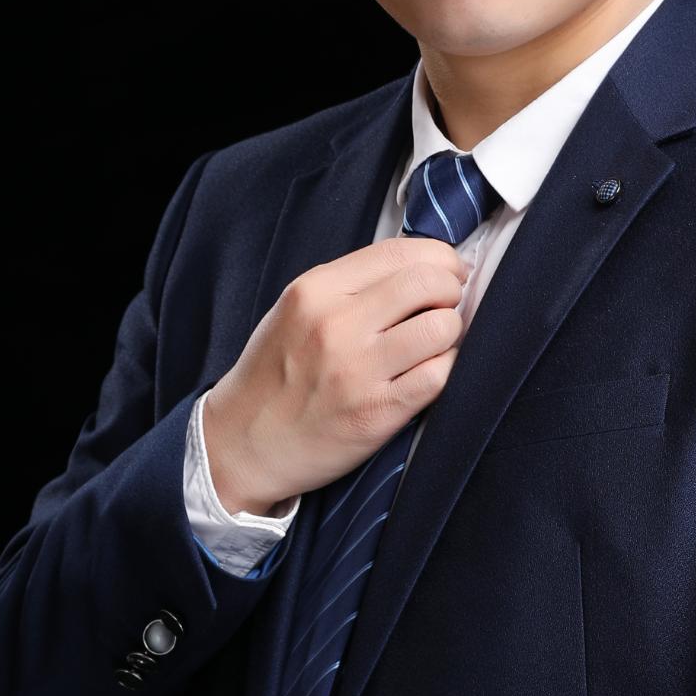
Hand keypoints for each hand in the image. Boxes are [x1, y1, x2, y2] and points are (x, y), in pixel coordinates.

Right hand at [204, 234, 467, 513]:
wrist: (244, 444)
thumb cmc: (275, 376)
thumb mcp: (296, 311)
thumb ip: (351, 285)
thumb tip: (422, 268)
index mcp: (315, 291)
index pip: (400, 251)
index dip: (439, 258)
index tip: (448, 271)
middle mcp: (336, 325)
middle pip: (429, 282)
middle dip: (451, 291)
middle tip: (447, 306)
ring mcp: (357, 371)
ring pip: (442, 327)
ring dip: (451, 333)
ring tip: (433, 344)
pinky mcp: (377, 412)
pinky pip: (439, 375)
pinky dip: (445, 370)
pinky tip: (428, 373)